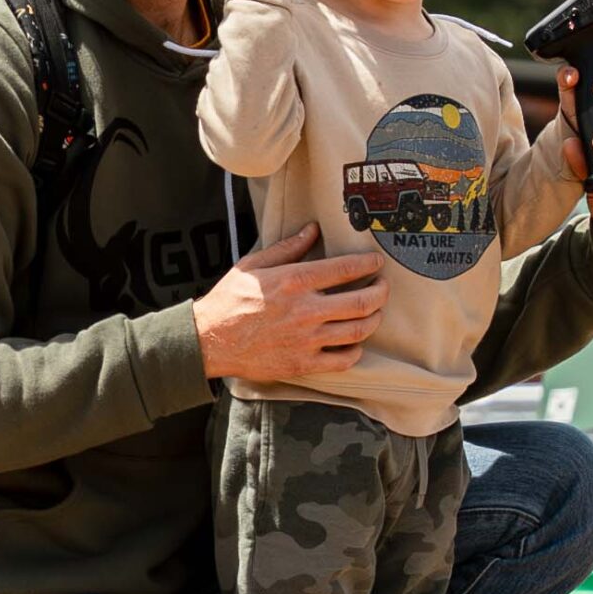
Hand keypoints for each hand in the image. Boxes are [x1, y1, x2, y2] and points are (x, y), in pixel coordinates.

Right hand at [193, 224, 388, 381]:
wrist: (210, 340)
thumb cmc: (229, 300)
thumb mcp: (253, 265)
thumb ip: (287, 248)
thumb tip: (313, 230)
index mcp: (294, 281)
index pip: (345, 269)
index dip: (368, 264)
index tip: (376, 262)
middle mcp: (305, 310)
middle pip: (361, 302)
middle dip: (380, 292)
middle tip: (382, 286)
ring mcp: (306, 339)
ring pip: (358, 331)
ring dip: (374, 319)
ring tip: (374, 311)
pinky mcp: (303, 363)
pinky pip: (343, 360)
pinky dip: (356, 350)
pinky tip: (354, 342)